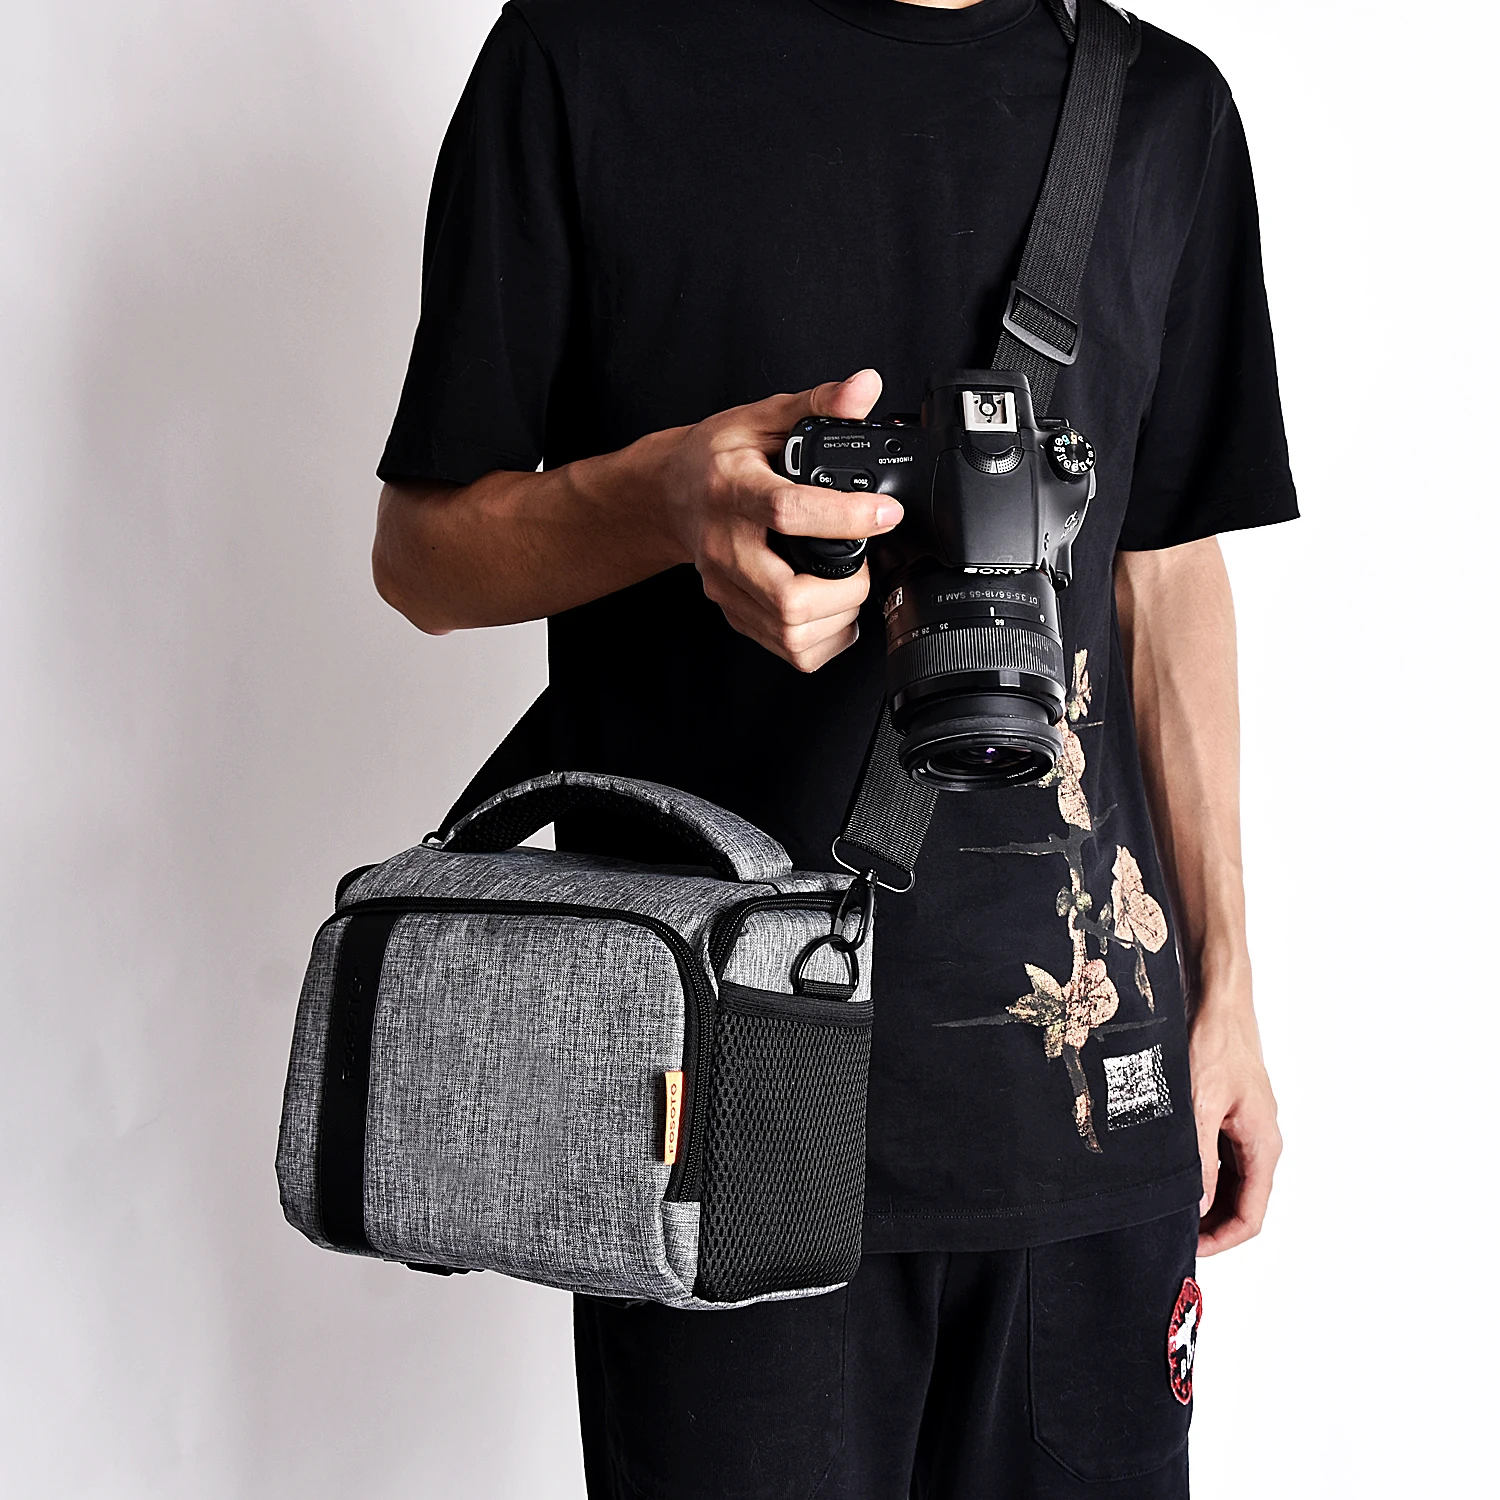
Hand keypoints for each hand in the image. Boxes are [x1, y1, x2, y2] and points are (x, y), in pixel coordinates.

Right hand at [656, 369, 902, 671]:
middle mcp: (726, 547)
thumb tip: (864, 387)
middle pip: (788, 598)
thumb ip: (817, 402)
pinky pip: (788, 650)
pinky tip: (833, 610)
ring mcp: (728, 587)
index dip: (845, 517)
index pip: (788, 512)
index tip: (886, 513)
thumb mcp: (760, 417)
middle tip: (865, 563)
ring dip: (837, 617)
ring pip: (790, 632)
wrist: (670, 496)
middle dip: (845, 590)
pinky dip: (823, 639)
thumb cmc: (716, 458)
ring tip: (851, 586)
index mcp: (734, 491)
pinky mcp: (735, 613)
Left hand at [1189, 987, 1281, 1255]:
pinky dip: (1198, 1170)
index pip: (1251, 1216)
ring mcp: (1245, 1125)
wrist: (1217, 996)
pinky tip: (1168, 1169)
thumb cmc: (1215, 1042)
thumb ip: (1200, 1160)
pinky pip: (1217, 1154)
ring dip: (1202, 1197)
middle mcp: (1260, 1139)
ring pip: (1228, 1180)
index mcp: (1263, 1144)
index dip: (1221, 1240)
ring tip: (1164, 1205)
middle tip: (1168, 1231)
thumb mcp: (1200, 1105)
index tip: (1188, 1249)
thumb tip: (1196, 1207)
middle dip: (1208, 1223)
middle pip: (1240, 1202)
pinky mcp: (1228, 1110)